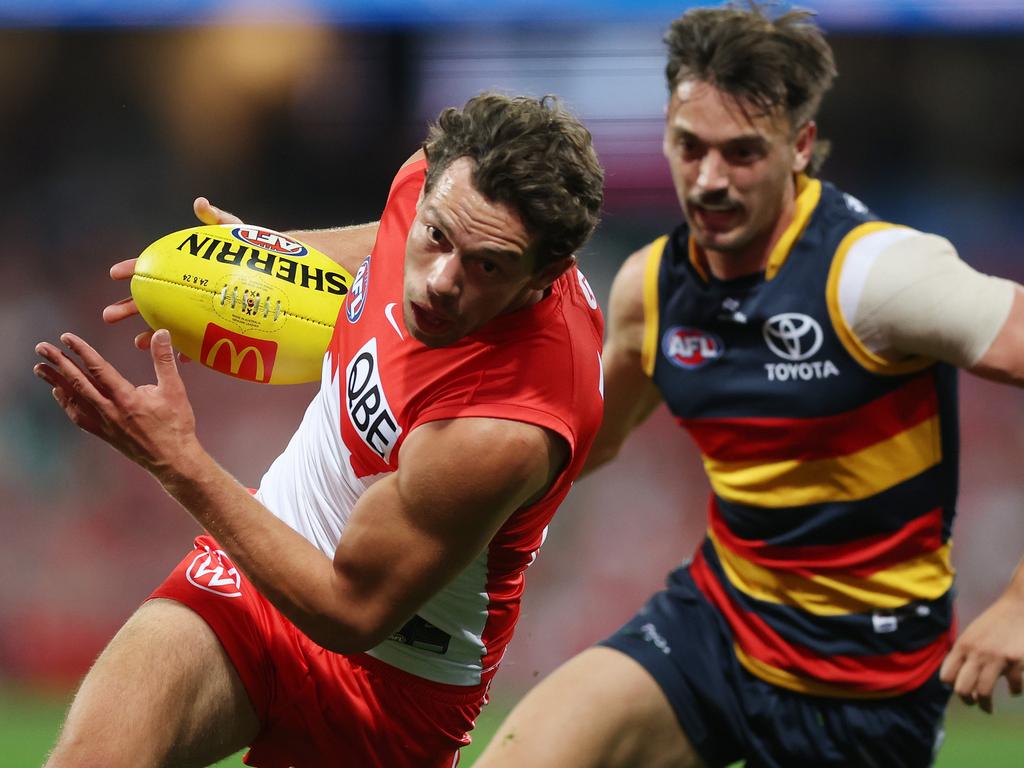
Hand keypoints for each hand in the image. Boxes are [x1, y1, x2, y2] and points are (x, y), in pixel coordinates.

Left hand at [33, 330, 200, 478]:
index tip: (66, 337)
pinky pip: (79, 417)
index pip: (98, 369)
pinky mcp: (104, 434)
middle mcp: (110, 410)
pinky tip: (58, 393)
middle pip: (78, 382)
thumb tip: (161, 333)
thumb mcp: (175, 389)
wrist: (173, 460)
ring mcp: (104, 423)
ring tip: (39, 368)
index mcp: (126, 397)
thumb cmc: (176, 425)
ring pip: (74, 399)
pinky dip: (66, 403)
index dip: (81, 351)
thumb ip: (164, 360)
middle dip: (59, 363)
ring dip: (55, 381)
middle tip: (42, 348)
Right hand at [103, 197, 242, 350]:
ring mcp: (195, 308)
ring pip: (167, 322)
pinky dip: (189, 347)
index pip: (150, 266)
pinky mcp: (212, 324)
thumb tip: (200, 203)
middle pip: (149, 299)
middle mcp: (183, 289)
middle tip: (108, 316)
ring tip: (138, 344)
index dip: (131, 269)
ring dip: (151, 333)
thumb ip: (216, 218)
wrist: (272, 269)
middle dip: (128, 308)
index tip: (115, 273)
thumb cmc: (247, 248)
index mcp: (180, 266)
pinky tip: (182, 357)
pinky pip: (197, 339)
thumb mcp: (232, 230)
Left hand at [940, 588, 1023, 712]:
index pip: (946, 676)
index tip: (960, 690)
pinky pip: (1013, 687)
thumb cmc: (995, 622)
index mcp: (962, 646)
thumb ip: (964, 654)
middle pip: (962, 689)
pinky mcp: (1016, 661)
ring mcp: (996, 658)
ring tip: (988, 708)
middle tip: (974, 703)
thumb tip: (959, 678)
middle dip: (967, 701)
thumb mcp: (972, 634)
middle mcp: (976, 653)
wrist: (1019, 606)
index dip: (952, 686)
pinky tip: (1013, 690)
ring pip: (984, 693)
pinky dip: (1014, 691)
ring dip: (986, 705)